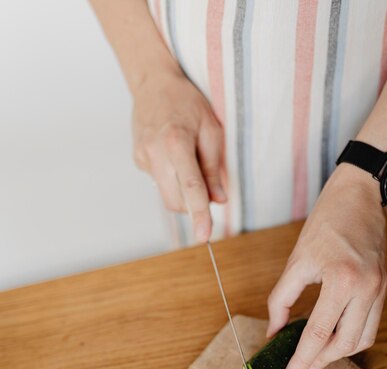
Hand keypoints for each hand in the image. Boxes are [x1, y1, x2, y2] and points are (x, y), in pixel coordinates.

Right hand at [132, 69, 226, 241]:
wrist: (153, 83)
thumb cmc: (186, 102)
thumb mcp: (211, 128)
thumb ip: (214, 167)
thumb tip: (219, 200)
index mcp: (177, 143)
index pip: (191, 188)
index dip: (200, 214)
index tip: (204, 236)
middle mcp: (155, 153)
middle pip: (176, 201)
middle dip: (193, 205)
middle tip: (207, 186)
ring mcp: (143, 158)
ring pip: (166, 195)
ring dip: (182, 191)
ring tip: (187, 160)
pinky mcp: (137, 160)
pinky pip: (159, 182)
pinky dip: (171, 177)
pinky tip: (172, 153)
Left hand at [267, 164, 386, 368]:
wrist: (360, 197)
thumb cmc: (326, 223)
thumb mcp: (296, 261)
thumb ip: (281, 300)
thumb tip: (273, 332)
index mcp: (342, 280)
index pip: (318, 333)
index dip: (301, 359)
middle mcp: (366, 289)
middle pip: (344, 343)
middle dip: (321, 362)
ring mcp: (379, 289)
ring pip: (362, 339)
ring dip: (338, 354)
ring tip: (316, 359)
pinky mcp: (383, 288)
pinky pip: (370, 325)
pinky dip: (352, 338)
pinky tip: (333, 340)